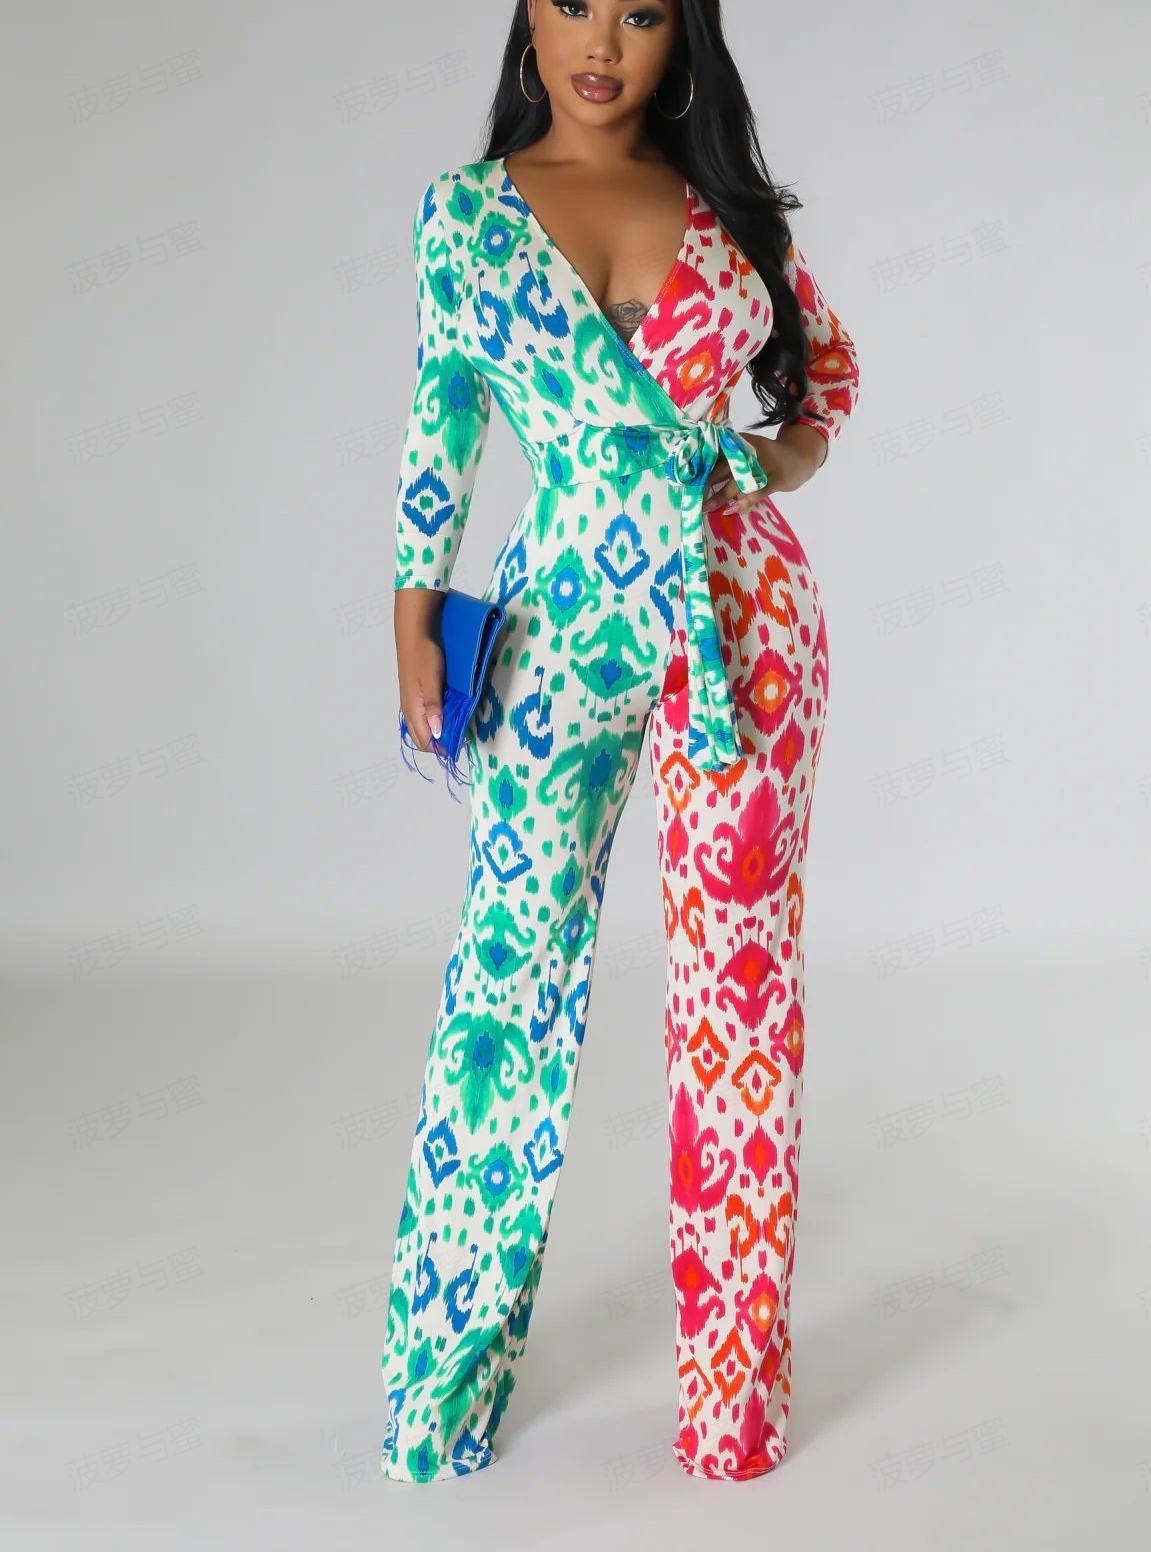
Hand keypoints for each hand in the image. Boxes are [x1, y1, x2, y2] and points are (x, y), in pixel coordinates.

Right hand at [395, 590, 445, 751]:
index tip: (459, 744)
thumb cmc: (424, 656)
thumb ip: (434, 708)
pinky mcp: (416, 694)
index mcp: (412, 709)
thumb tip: (437, 733)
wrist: (414, 634)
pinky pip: (424, 716)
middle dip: (439, 742)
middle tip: (459, 736)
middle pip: (422, 738)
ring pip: (423, 727)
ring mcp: (411, 702)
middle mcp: (409, 710)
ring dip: (438, 731)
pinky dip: (435, 720)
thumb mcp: (432, 681)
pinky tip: (448, 713)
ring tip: (455, 726)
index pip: (425, 741)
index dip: (441, 748)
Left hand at [703, 424, 828, 511]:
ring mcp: (765, 465)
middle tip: (691, 496)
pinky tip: (730, 510)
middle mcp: (751, 451)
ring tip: (705, 507)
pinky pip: (756, 493)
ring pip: (737, 482)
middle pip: (722, 468)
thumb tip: (701, 473)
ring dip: (719, 497)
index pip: (716, 453)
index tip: (685, 478)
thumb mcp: (747, 451)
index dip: (700, 466)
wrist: (800, 457)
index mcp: (741, 442)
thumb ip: (728, 459)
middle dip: (705, 483)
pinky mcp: (777, 479)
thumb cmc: (767, 458)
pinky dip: (742, 503)